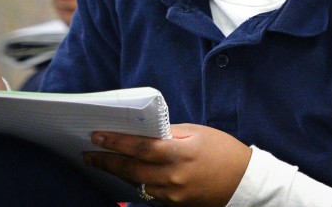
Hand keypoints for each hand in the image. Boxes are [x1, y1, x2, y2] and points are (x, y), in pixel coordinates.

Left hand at [85, 124, 251, 205]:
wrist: (243, 182)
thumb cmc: (223, 151)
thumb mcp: (198, 133)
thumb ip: (169, 133)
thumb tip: (143, 131)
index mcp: (180, 154)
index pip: (140, 147)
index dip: (117, 142)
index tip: (98, 136)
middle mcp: (173, 177)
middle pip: (131, 170)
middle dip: (107, 161)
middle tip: (89, 154)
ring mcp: (172, 195)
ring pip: (136, 184)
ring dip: (117, 172)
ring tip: (101, 162)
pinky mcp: (174, 204)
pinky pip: (147, 193)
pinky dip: (134, 182)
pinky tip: (126, 174)